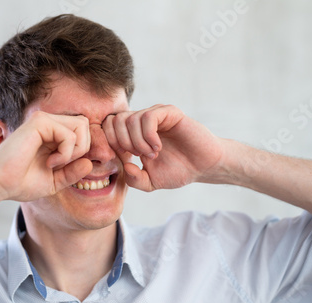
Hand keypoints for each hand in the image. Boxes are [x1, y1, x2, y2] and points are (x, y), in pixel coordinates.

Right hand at [0, 111, 92, 200]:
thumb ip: (73, 172)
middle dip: (83, 148)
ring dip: (75, 151)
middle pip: (85, 125)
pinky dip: (65, 153)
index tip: (65, 169)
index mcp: (53, 134)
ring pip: (82, 126)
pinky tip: (50, 163)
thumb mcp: (55, 181)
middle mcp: (49, 123)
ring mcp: (45, 120)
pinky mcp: (40, 122)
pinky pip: (70, 135)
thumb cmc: (21, 182)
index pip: (83, 132)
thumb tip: (89, 163)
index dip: (82, 152)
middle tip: (64, 165)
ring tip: (56, 164)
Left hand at [103, 104, 224, 190]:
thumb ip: (133, 179)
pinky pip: (149, 117)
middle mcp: (142, 121)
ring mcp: (155, 115)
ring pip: (131, 119)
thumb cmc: (178, 171)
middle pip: (115, 120)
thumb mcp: (150, 182)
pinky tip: (158, 147)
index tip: (127, 159)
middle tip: (138, 156)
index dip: (111, 145)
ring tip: (152, 154)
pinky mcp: (169, 112)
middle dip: (122, 142)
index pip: (107, 127)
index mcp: (133, 134)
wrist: (203, 166)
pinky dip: (148, 136)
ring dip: (138, 142)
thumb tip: (125, 166)